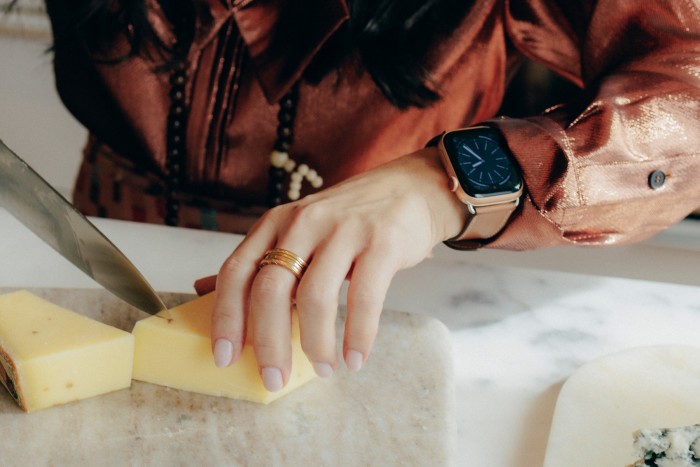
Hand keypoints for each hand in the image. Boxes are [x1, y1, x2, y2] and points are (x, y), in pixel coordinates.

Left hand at [209, 147, 464, 390]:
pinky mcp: (382, 242)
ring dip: (316, 343)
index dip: (226, 317)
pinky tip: (356, 358)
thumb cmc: (348, 218)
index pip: (237, 271)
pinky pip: (365, 297)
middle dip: (269, 342)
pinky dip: (359, 335)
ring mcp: (344, 230)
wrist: (410, 188)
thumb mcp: (297, 230)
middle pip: (271, 288)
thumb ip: (257, 259)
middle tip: (273, 379)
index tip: (224, 357)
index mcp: (276, 223)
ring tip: (325, 369)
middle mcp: (304, 223)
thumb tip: (202, 289)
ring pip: (315, 296)